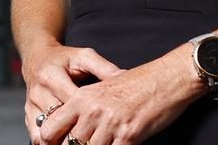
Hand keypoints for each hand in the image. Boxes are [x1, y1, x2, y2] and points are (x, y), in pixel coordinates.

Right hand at [23, 41, 121, 144]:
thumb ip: (103, 67)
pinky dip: (51, 143)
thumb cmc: (65, 58)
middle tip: (94, 139)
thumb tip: (125, 77)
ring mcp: (31, 106)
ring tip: (80, 144)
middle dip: (75, 133)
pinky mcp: (27, 115)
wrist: (37, 58)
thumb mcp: (84, 56)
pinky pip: (37, 136)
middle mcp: (38, 92)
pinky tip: (66, 144)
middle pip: (57, 121)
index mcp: (52, 76)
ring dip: (62, 141)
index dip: (88, 115)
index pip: (71, 102)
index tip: (105, 123)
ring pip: (45, 132)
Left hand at [37, 44, 205, 144]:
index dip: (50, 142)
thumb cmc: (138, 84)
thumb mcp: (104, 88)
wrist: (167, 78)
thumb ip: (86, 107)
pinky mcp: (128, 136)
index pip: (50, 128)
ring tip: (103, 143)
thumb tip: (73, 130)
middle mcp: (92, 111)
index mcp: (83, 97)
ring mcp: (110, 124)